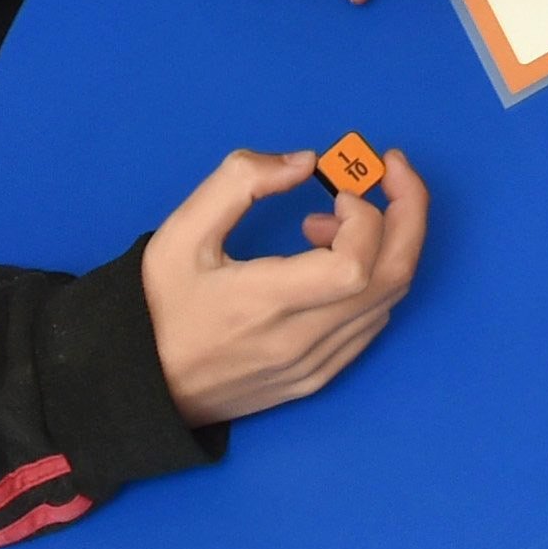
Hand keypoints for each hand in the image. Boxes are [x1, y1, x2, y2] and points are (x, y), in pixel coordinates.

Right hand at [143, 143, 432, 424]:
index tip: (340, 188)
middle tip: (391, 171)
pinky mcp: (317, 377)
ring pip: (388, 300)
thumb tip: (307, 161)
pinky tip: (334, 258)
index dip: (366, 216)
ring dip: (384, 244)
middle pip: (393, 279)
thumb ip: (240, 182)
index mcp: (265, 306)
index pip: (356, 267)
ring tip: (332, 218)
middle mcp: (300, 342)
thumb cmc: (158, 306)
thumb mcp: (182, 232)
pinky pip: (370, 322)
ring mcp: (314, 365)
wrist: (137, 386)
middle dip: (409, 213)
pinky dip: (373, 278)